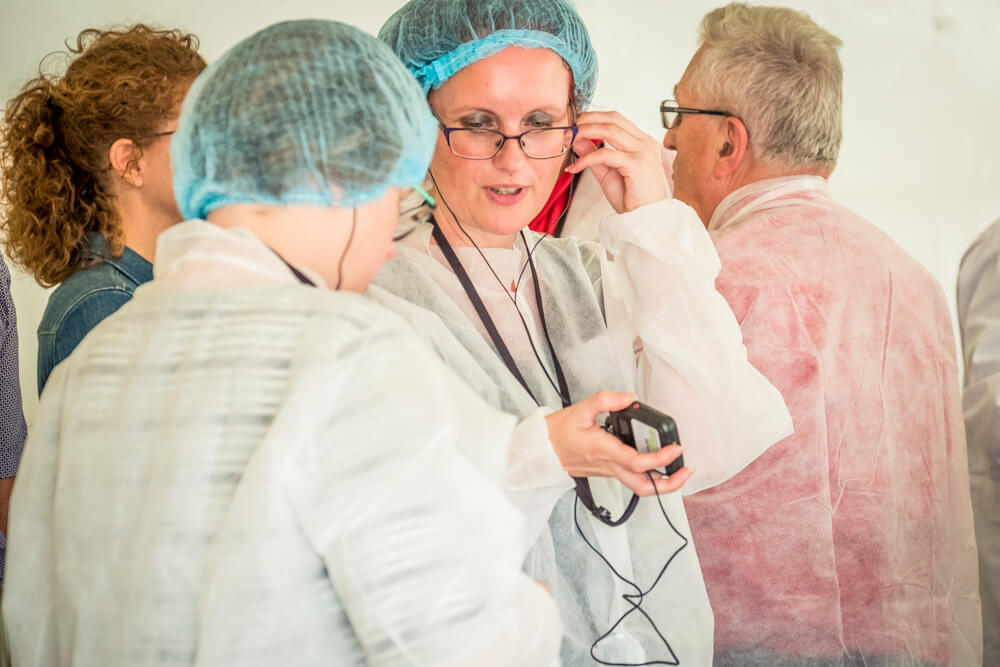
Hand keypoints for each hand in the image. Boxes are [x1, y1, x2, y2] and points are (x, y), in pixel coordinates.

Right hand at [544, 390, 692, 496]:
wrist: (542, 450)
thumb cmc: (558, 432)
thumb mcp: (579, 409)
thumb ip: (605, 400)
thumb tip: (629, 398)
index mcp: (603, 450)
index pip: (637, 461)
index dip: (660, 458)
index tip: (676, 448)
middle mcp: (609, 465)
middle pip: (643, 486)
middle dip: (669, 484)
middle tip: (685, 470)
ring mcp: (609, 471)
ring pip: (639, 486)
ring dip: (662, 483)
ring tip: (677, 470)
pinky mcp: (608, 472)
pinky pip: (632, 480)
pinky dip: (649, 476)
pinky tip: (657, 465)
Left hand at [565, 111, 667, 213]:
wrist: (646, 219)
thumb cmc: (632, 198)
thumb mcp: (607, 171)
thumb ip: (594, 153)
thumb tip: (578, 139)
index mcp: (642, 142)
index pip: (617, 119)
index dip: (594, 117)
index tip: (577, 122)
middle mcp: (645, 143)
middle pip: (613, 119)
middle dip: (588, 120)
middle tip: (570, 127)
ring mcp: (643, 151)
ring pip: (610, 130)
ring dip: (586, 132)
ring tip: (571, 139)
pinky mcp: (636, 163)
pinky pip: (605, 154)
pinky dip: (587, 159)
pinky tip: (576, 166)